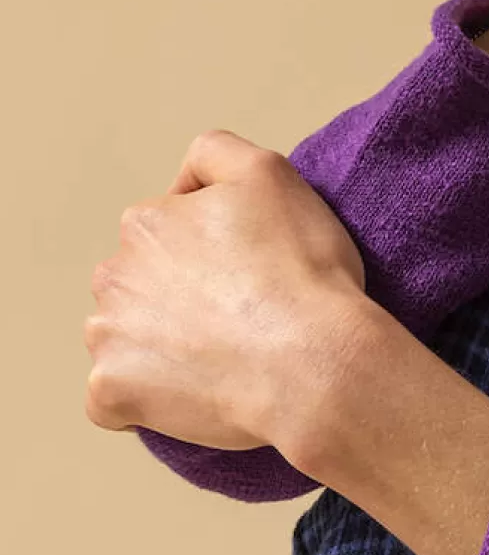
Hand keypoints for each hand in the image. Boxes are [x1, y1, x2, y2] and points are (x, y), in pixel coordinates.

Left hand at [84, 131, 368, 455]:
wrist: (315, 364)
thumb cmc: (301, 272)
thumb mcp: (270, 173)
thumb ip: (215, 153)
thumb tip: (184, 182)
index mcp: (144, 223)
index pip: (164, 236)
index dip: (209, 257)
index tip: (247, 279)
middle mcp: (112, 275)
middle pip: (139, 288)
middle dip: (174, 301)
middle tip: (236, 322)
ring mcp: (107, 336)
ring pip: (124, 340)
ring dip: (157, 349)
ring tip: (218, 361)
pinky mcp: (112, 391)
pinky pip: (112, 400)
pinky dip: (142, 401)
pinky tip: (189, 396)